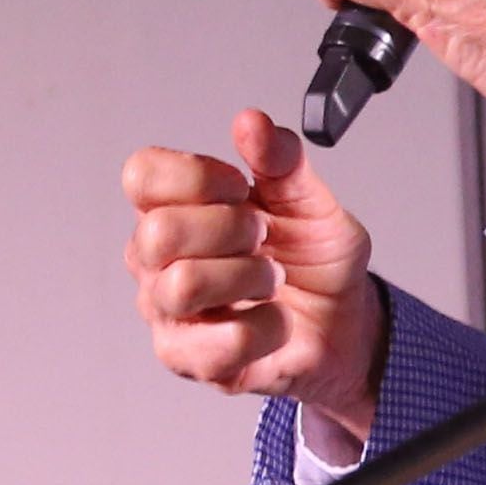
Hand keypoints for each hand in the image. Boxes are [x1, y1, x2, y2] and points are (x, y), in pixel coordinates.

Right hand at [124, 108, 385, 454]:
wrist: (344, 325)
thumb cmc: (313, 262)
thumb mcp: (309, 199)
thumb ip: (281, 158)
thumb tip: (252, 123)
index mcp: (172, 208)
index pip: (141, 175)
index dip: (196, 176)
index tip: (240, 186)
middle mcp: (156, 260)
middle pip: (158, 232)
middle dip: (230, 229)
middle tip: (262, 237)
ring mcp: (168, 313)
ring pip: (182, 286)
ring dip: (248, 277)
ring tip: (272, 280)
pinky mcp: (190, 361)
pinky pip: (220, 343)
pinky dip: (266, 326)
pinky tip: (275, 320)